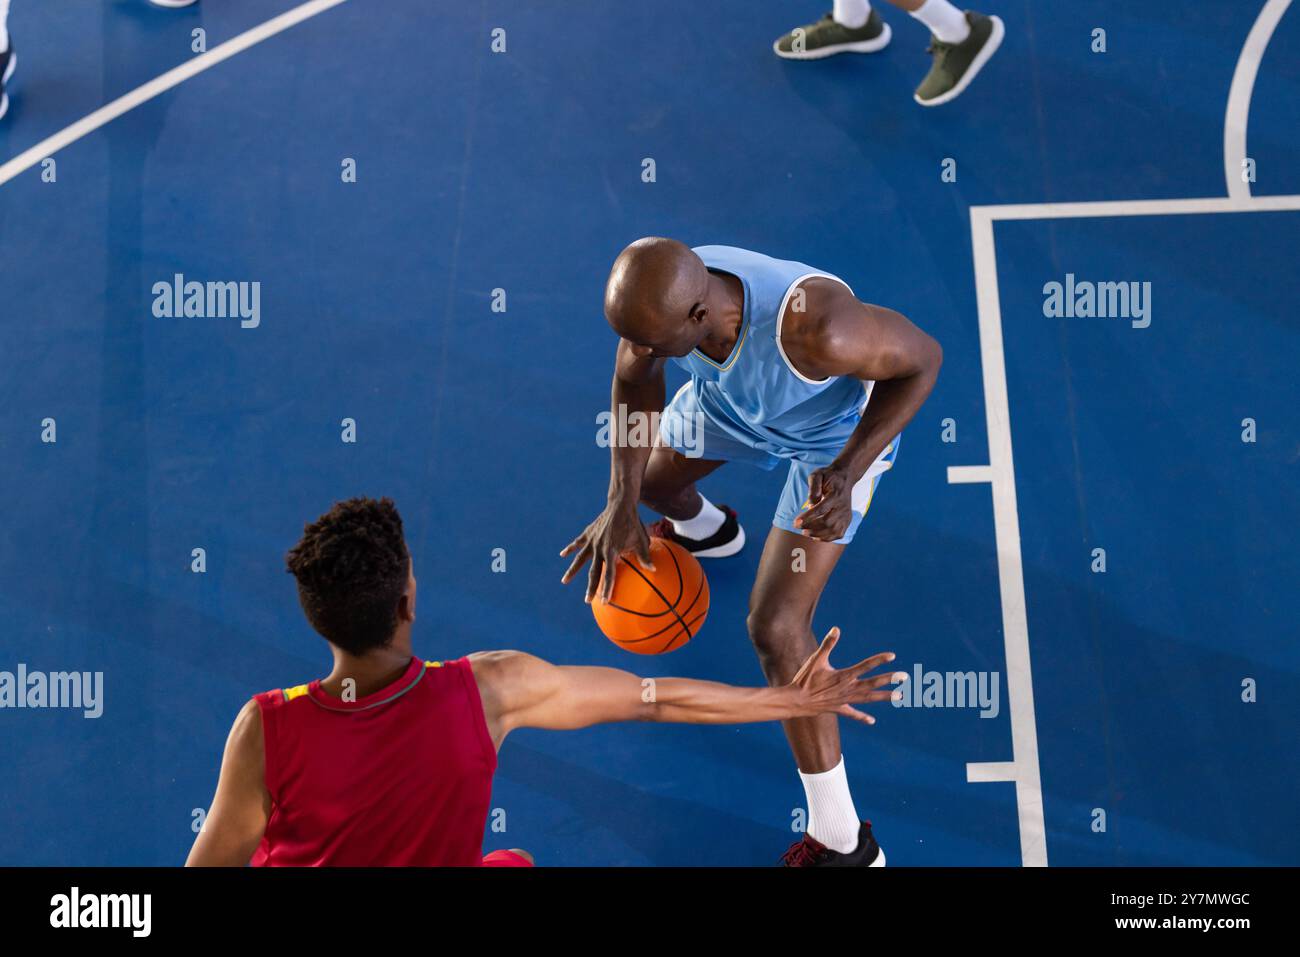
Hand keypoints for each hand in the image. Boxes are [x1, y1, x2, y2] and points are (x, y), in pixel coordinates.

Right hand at [560, 502, 654, 603]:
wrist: (621, 505)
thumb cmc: (633, 524)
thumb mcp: (641, 541)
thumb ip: (645, 557)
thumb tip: (654, 570)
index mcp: (612, 551)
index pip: (610, 575)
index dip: (607, 589)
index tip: (604, 601)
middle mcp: (599, 548)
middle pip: (594, 572)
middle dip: (591, 587)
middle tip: (587, 600)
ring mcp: (592, 540)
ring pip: (580, 559)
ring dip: (572, 571)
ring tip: (564, 581)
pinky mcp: (588, 533)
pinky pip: (577, 543)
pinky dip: (570, 548)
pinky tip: (562, 555)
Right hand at [787, 627, 904, 724]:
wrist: (797, 701)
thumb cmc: (805, 679)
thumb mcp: (816, 659)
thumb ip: (828, 644)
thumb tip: (837, 629)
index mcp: (844, 676)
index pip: (866, 666)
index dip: (879, 660)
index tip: (892, 656)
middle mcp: (848, 689)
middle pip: (873, 683)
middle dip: (889, 679)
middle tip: (905, 677)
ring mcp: (845, 700)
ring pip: (869, 698)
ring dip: (884, 697)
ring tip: (900, 696)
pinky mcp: (839, 709)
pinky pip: (853, 714)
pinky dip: (862, 717)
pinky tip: (872, 721)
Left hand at [793, 463, 855, 541]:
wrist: (845, 477)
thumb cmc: (828, 476)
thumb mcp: (817, 475)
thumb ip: (813, 488)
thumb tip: (810, 504)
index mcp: (835, 494)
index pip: (821, 509)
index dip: (807, 518)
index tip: (795, 523)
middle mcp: (843, 506)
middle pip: (828, 522)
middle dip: (811, 527)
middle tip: (798, 527)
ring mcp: (847, 514)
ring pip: (834, 531)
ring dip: (818, 535)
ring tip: (805, 532)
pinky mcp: (848, 520)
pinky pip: (839, 534)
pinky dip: (827, 538)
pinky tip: (816, 536)